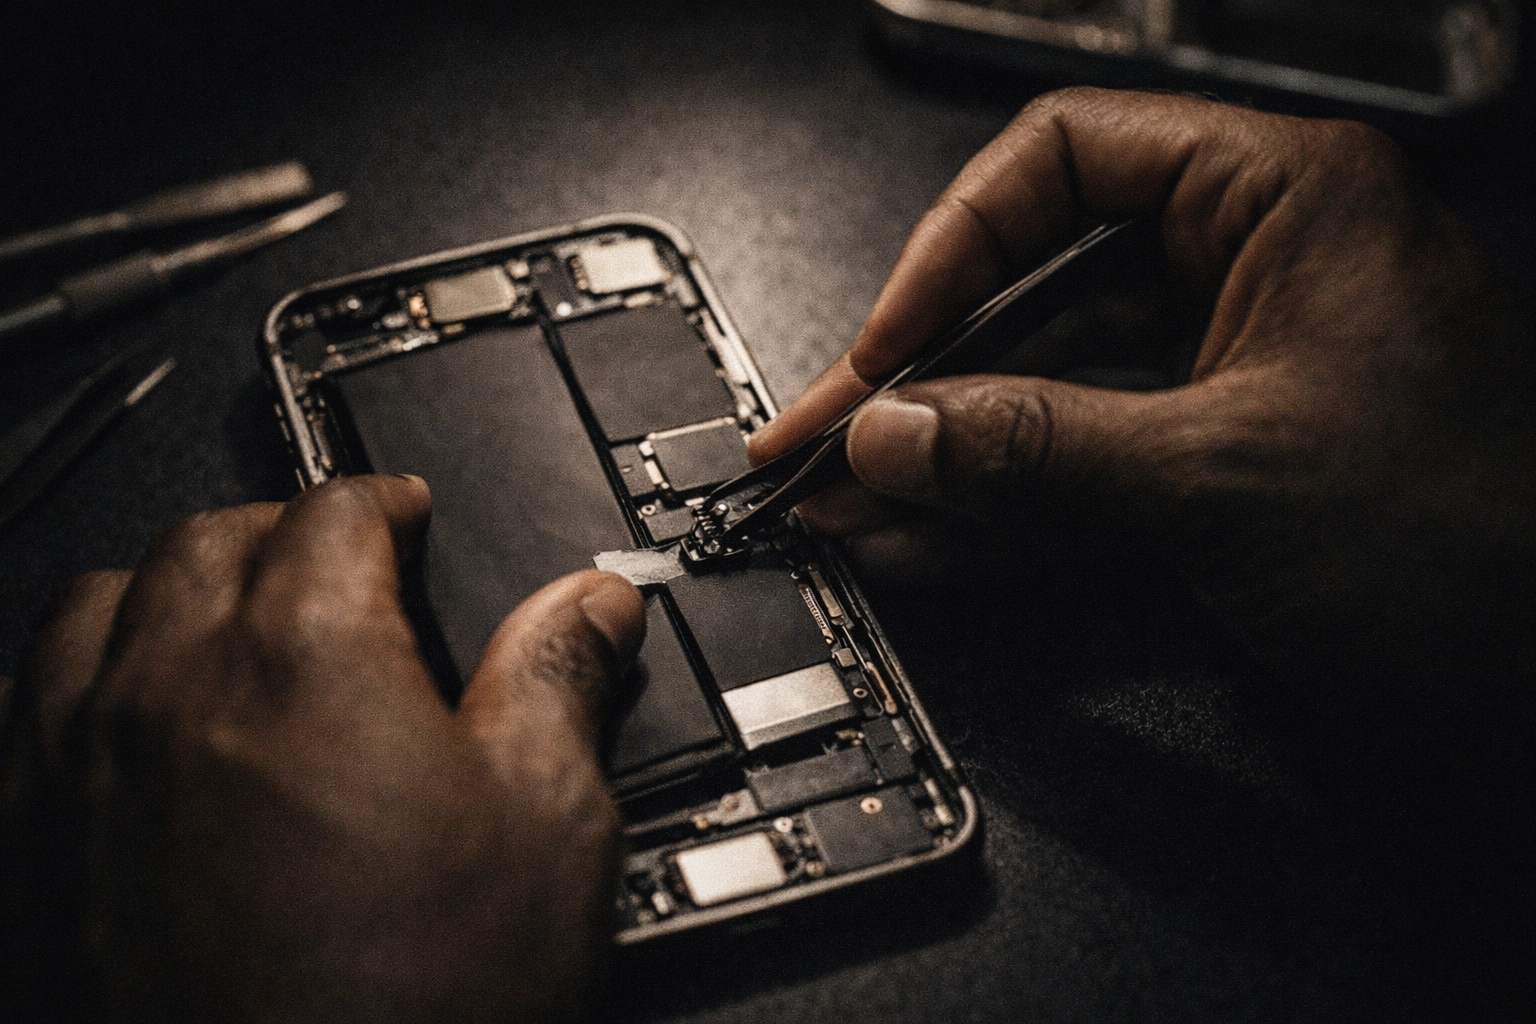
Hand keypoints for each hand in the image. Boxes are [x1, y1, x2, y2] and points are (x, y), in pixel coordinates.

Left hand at [1, 475, 643, 1021]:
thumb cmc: (413, 1006)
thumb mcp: (544, 823)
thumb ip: (559, 680)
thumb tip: (590, 604)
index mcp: (307, 660)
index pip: (333, 513)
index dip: (380, 498)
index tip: (401, 510)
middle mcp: (172, 691)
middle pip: (211, 537)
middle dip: (283, 528)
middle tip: (334, 557)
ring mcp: (80, 768)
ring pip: (100, 604)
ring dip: (170, 585)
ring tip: (224, 614)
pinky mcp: (31, 849)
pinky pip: (22, 709)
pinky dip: (77, 681)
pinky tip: (121, 715)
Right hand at [750, 88, 1534, 696]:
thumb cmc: (1481, 544)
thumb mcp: (1226, 476)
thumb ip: (1041, 446)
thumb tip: (904, 429)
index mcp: (1284, 204)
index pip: (1066, 160)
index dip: (955, 245)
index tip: (888, 343)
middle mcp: (1249, 276)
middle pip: (1037, 291)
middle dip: (924, 379)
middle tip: (827, 437)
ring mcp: (1226, 382)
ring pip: (1048, 396)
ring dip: (946, 459)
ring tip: (850, 506)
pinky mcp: (1216, 473)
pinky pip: (1080, 473)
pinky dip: (1001, 513)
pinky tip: (924, 543)